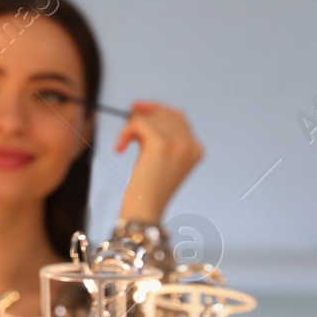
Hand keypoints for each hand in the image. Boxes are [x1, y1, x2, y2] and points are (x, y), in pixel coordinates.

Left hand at [114, 100, 202, 222]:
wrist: (145, 209)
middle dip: (140, 118)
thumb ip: (158, 136)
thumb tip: (137, 108)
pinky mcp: (161, 143)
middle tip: (125, 132)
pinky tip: (120, 148)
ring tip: (123, 145)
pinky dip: (125, 133)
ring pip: (148, 118)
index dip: (156, 108)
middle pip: (162, 114)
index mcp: (196, 149)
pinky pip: (138, 123)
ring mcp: (179, 143)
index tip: (135, 108)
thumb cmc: (146, 188)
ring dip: (130, 128)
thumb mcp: (159, 159)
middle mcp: (191, 144)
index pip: (178, 116)